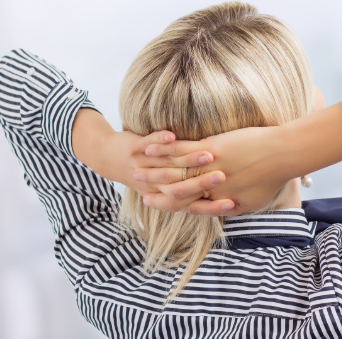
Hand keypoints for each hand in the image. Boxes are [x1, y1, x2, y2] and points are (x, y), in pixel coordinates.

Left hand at [71, 109, 230, 212]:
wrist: (110, 158)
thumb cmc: (149, 173)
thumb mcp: (171, 186)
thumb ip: (196, 192)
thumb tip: (228, 199)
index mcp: (170, 196)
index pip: (193, 205)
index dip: (211, 207)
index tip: (231, 203)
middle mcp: (157, 186)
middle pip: (183, 188)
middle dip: (204, 182)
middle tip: (224, 177)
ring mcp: (146, 168)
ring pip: (169, 167)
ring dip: (189, 160)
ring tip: (209, 154)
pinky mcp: (135, 149)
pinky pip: (148, 144)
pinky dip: (159, 140)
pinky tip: (172, 135)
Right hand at [136, 126, 292, 215]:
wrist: (283, 154)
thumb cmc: (274, 176)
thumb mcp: (253, 201)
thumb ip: (234, 206)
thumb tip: (225, 209)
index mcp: (218, 200)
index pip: (186, 206)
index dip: (167, 204)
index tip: (152, 201)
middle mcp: (209, 189)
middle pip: (173, 191)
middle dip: (153, 188)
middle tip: (135, 183)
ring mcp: (207, 169)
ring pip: (172, 171)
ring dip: (151, 169)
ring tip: (135, 164)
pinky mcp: (209, 149)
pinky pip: (179, 152)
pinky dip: (162, 150)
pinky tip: (148, 146)